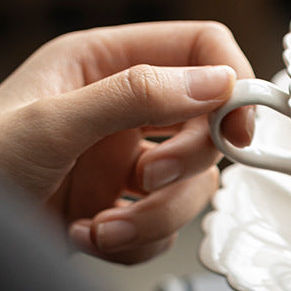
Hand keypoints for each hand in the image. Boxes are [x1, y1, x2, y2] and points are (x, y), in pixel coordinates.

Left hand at [0, 21, 252, 263]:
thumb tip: (216, 84)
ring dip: (156, 216)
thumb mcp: (52, 122)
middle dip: (184, 163)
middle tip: (147, 179)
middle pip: (210, 124)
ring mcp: (129, 159)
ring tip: (102, 227)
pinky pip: (169, 225)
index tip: (238, 127)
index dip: (232, 81)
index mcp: (108, 62)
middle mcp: (127, 108)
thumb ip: (136, 96)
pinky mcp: (128, 205)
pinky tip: (89, 236)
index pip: (201, 49)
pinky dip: (137, 240)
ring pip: (195, 183)